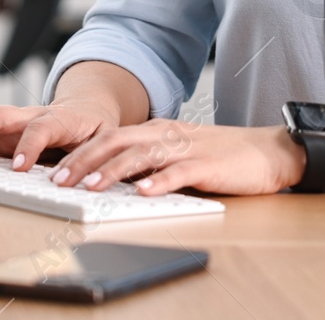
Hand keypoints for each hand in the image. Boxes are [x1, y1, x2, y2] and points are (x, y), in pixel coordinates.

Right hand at [0, 99, 117, 171]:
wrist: (87, 110)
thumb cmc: (94, 129)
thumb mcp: (104, 142)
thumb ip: (90, 159)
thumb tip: (72, 180)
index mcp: (59, 119)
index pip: (40, 127)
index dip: (28, 145)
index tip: (18, 167)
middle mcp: (30, 116)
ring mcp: (13, 122)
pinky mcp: (2, 131)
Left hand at [49, 120, 305, 196]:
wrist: (268, 151)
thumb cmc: (222, 156)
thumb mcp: (179, 153)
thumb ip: (149, 161)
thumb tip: (113, 177)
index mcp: (158, 131)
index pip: (110, 137)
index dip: (80, 152)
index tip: (55, 169)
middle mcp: (167, 135)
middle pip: (117, 142)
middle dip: (84, 159)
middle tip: (59, 179)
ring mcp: (187, 149)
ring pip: (142, 156)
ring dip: (113, 170)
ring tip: (90, 185)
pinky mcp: (207, 166)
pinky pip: (179, 173)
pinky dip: (159, 182)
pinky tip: (143, 192)